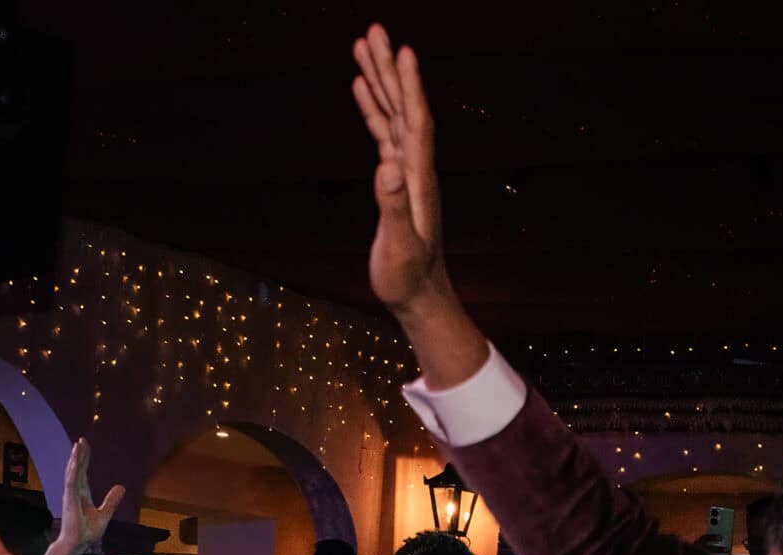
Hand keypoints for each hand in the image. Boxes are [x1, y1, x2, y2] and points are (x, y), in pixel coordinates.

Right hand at [33, 438, 127, 554]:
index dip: (84, 459)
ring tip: (77, 445)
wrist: (78, 543)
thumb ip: (112, 500)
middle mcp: (75, 491)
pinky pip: (71, 481)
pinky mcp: (69, 499)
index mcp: (82, 493)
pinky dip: (73, 470)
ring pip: (73, 471)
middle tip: (81, 440)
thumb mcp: (104, 514)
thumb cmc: (87, 531)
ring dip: (75, 458)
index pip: (83, 472)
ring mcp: (71, 494)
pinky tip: (75, 460)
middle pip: (77, 468)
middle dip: (79, 454)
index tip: (85, 446)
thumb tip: (122, 487)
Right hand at [352, 26, 451, 315]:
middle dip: (388, 69)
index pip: (416, 121)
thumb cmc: (408, 276)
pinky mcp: (394, 180)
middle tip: (374, 30)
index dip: (410, 87)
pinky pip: (383, 134)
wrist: (418, 296)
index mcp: (419, 177)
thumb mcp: (400, 244)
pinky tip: (363, 91)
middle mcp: (415, 167)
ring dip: (379, 81)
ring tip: (364, 47)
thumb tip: (387, 165)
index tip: (403, 50)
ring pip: (391, 114)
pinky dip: (373, 109)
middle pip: (403, 107)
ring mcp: (405, 172)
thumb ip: (393, 205)